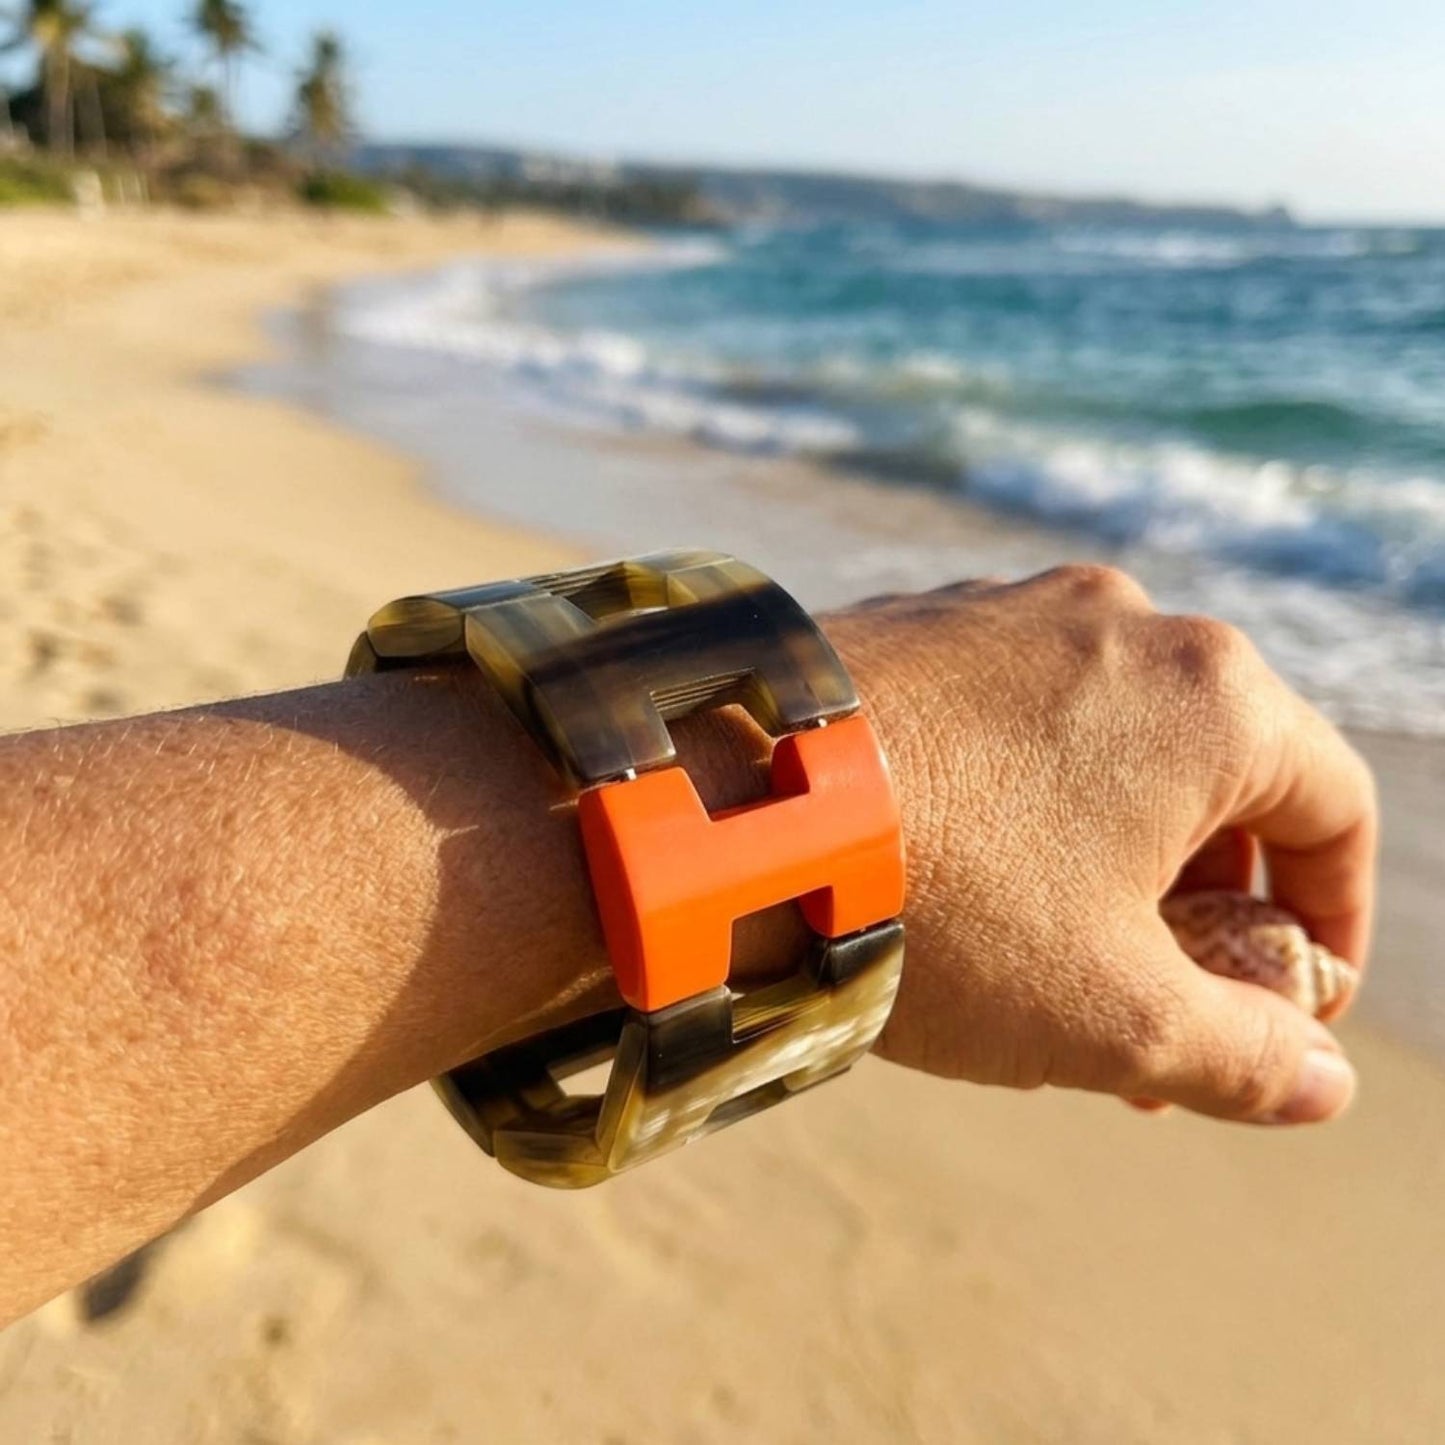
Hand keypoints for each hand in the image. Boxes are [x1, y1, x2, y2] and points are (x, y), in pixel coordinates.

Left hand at [826, 566, 1376, 1124]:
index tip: (1296, 1006)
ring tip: (1050, 969)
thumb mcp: (1113, 1015)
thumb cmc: (939, 907)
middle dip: (1203, 909)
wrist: (719, 813)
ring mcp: (1004, 612)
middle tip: (1161, 1015)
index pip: (1333, 810)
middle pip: (1215, 777)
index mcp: (1207, 695)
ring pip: (1104, 751)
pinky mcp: (914, 623)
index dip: (1332, 920)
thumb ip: (1246, 1055)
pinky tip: (963, 888)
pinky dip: (1023, 806)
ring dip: (1108, 863)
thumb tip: (1320, 1083)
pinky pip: (1009, 721)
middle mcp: (1117, 621)